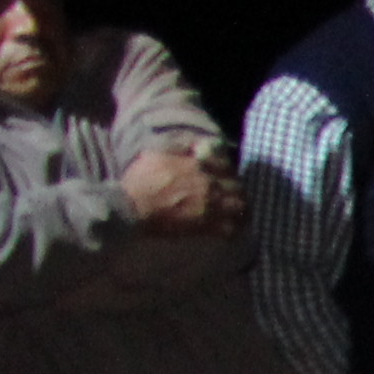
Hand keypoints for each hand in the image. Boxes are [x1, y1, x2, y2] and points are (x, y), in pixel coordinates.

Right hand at [120, 143, 241, 237]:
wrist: (133, 206)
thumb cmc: (141, 179)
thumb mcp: (159, 152)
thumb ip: (182, 147)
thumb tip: (200, 144)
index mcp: (199, 164)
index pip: (225, 164)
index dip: (227, 169)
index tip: (225, 174)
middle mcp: (209, 183)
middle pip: (236, 185)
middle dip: (237, 188)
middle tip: (235, 193)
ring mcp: (210, 205)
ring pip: (239, 206)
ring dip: (241, 207)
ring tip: (239, 210)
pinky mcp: (206, 225)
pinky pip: (229, 228)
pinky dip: (234, 229)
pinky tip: (233, 229)